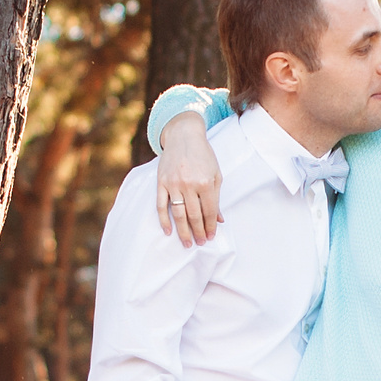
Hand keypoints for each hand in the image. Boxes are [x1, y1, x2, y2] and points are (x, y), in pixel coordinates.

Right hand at [154, 113, 221, 245]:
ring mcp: (174, 184)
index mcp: (206, 182)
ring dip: (183, 231)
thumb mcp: (216, 174)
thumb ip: (217, 197)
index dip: (210, 226)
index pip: (209, 211)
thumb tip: (219, 220)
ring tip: (187, 243)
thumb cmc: (203, 155)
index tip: (211, 236)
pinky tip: (168, 232)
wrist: (184, 136)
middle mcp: (190, 184)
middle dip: (198, 232)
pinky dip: (164, 220)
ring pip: (178, 214)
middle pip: (194, 216)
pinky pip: (161, 205)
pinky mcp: (161, 182)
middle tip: (200, 244)